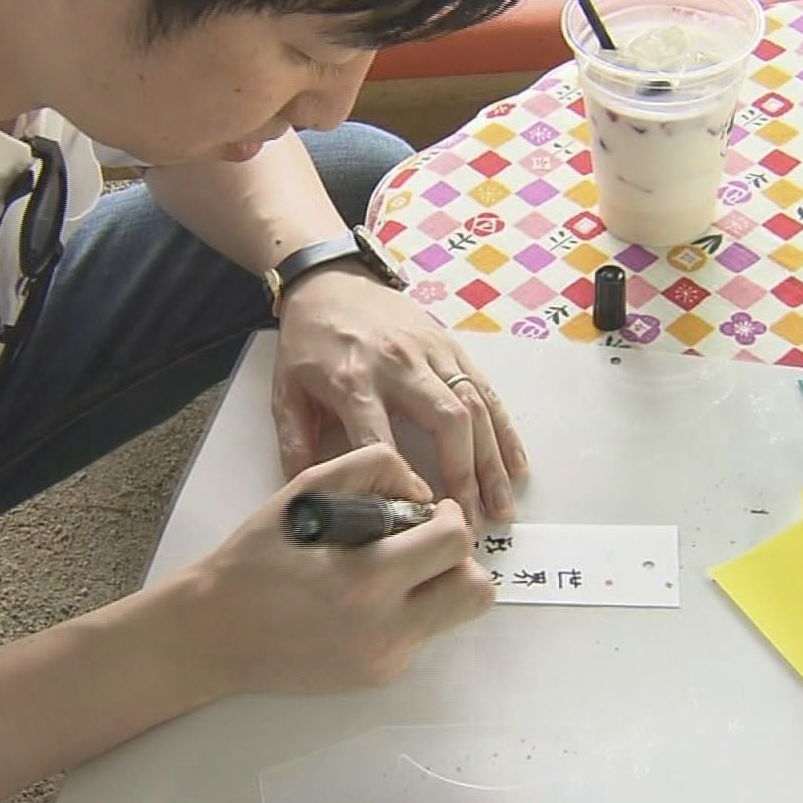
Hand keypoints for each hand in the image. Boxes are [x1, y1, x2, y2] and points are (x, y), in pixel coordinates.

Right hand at [180, 444, 495, 695]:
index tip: (430, 510)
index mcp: (365, 577)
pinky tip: (367, 599)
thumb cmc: (254, 560)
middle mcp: (384, 627)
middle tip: (427, 542)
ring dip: (443, 587)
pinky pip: (421, 636)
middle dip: (461, 558)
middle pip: (475, 592)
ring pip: (456, 618)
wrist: (215, 632)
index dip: (450, 516)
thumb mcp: (305, 491)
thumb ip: (368, 469)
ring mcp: (384, 658)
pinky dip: (409, 611)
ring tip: (403, 570)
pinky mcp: (378, 675)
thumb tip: (420, 487)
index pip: (454, 543)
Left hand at [271, 265, 529, 524]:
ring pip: (474, 408)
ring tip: (501, 507)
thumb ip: (295, 446)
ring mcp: (431, 353)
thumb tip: (310, 501)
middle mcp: (399, 365)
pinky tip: (517, 466)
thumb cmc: (307, 342)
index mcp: (352, 380)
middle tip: (469, 522)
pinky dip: (505, 431)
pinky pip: (486, 390)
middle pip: (446, 421)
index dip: (402, 480)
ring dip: (491, 462)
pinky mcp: (452, 346)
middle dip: (464, 476)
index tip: (417, 517)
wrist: (330, 280)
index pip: (381, 438)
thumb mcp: (285, 391)